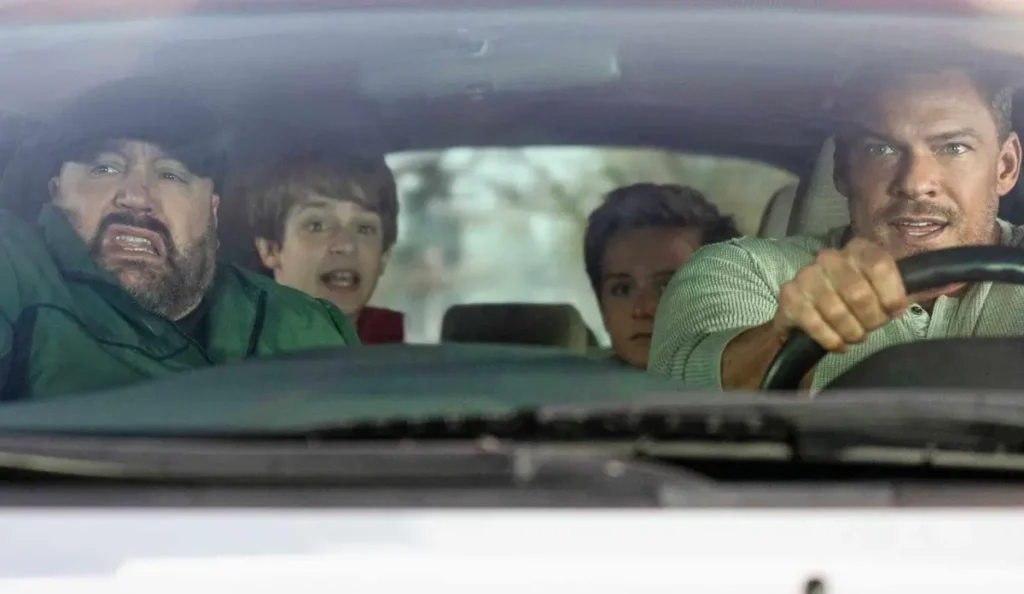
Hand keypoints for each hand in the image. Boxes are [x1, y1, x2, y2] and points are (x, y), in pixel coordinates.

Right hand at [771, 238, 908, 351]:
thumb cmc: (852, 300)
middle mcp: (829, 258)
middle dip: (871, 319)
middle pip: (858, 294)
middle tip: (871, 328)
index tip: (894, 311)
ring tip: (855, 336)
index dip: (891, 294)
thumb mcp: (880, 290)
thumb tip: (902, 306)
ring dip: (852, 332)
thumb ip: (897, 294)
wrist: (809, 310)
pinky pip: (816, 324)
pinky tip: (838, 343)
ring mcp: (806, 276)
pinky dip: (831, 340)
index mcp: (857, 250)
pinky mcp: (790, 297)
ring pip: (836, 312)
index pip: (879, 266)